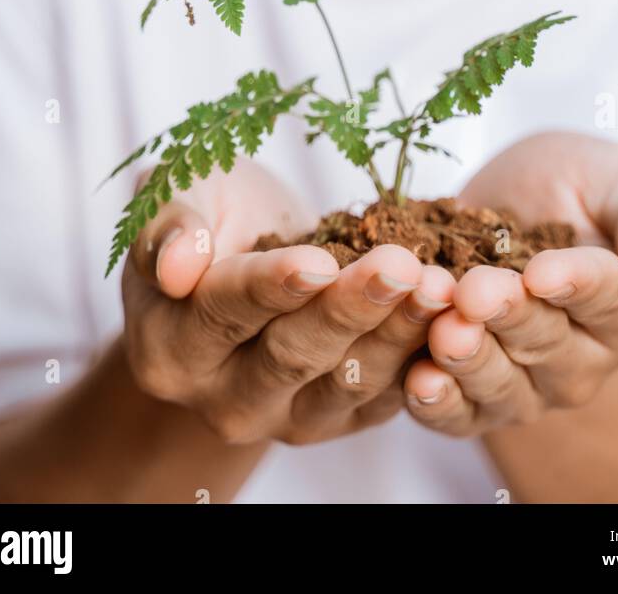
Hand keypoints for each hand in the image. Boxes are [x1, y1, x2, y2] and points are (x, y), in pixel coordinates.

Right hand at [121, 159, 454, 444]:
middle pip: (292, 355)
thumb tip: (177, 265)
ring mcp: (282, 417)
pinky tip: (450, 316)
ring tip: (437, 285)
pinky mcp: (338, 420)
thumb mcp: (176, 197)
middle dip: (351, 308)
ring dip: (397, 332)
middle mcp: (221, 397)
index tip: (321, 261)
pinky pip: (383, 397)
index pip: (224, 312)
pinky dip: (418, 357)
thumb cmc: (208, 214)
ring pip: (346, 382)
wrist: (245, 255)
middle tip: (401, 267)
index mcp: (169, 345)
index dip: (273, 287)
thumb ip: (167, 226)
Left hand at [404, 131, 617, 435]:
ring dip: (469, 359)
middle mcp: (583, 359)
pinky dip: (438, 404)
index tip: (540, 272)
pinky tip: (418, 382)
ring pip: (502, 386)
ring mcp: (528, 384)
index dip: (574, 284)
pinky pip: (460, 416)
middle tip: (475, 293)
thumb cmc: (575, 187)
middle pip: (548, 345)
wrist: (508, 202)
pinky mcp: (475, 396)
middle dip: (509, 317)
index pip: (608, 300)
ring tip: (443, 329)